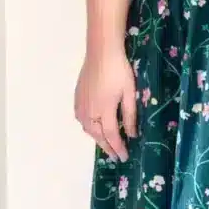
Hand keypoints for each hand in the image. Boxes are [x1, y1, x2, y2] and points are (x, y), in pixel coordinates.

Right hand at [74, 46, 136, 162]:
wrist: (101, 52)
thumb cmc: (119, 70)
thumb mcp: (129, 93)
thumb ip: (130, 115)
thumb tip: (132, 134)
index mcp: (104, 111)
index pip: (112, 136)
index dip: (118, 148)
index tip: (124, 157)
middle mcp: (90, 112)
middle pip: (97, 135)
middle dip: (107, 147)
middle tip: (115, 155)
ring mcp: (81, 105)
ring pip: (87, 129)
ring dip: (97, 138)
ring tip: (106, 143)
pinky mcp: (77, 98)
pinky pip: (81, 119)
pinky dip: (88, 127)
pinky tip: (94, 126)